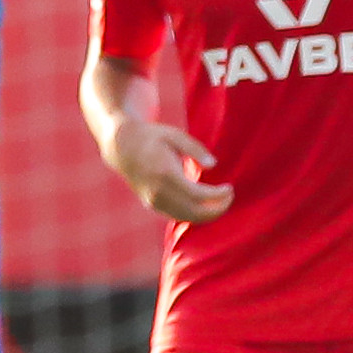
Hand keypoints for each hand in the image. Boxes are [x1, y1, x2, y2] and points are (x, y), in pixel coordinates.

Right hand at [109, 117, 228, 225]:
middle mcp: (158, 192)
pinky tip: (206, 204)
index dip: (217, 196)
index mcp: (165, 174)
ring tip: (221, 202)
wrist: (123, 148)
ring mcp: (153, 201)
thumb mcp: (174, 135)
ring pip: (186, 217)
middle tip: (229, 197)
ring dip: (207, 214)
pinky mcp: (152, 205)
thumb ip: (195, 149)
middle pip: (194, 212)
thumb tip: (213, 165)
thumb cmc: (153, 138)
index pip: (197, 195)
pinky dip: (195, 214)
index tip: (229, 188)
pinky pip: (178, 215)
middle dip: (216, 209)